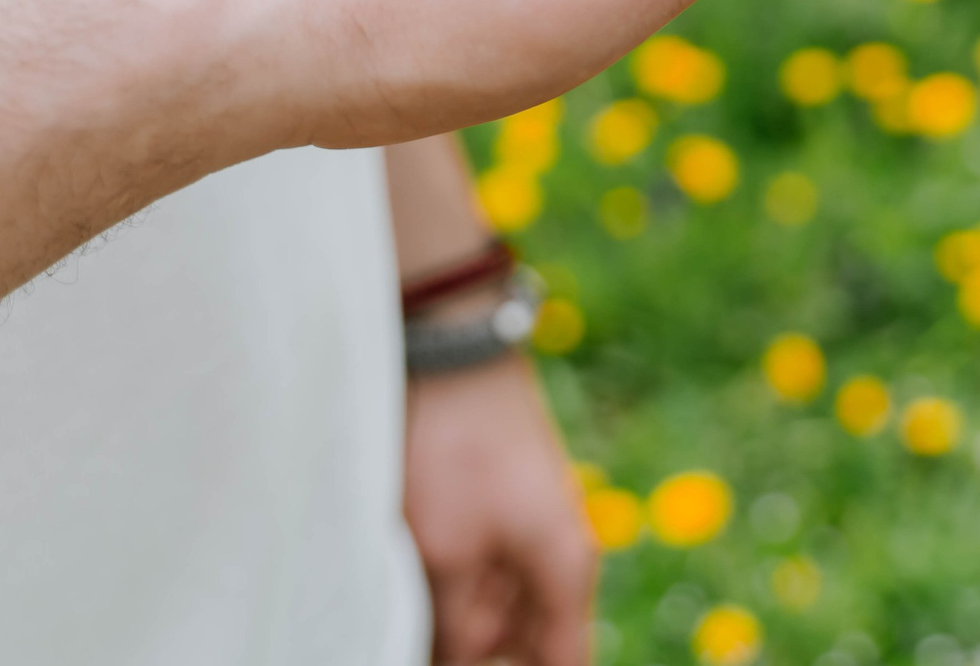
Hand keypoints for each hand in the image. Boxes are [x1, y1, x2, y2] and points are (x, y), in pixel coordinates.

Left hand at [406, 356, 594, 665]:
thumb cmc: (456, 448)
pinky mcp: (507, 501)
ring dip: (463, 619)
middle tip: (424, 639)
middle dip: (481, 654)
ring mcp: (536, 524)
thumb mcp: (445, 553)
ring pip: (503, 605)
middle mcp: (562, 553)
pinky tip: (414, 579)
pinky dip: (457, 585)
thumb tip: (456, 663)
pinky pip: (488, 567)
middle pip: (529, 642)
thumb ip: (455, 628)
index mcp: (566, 573)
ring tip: (413, 607)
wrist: (455, 344)